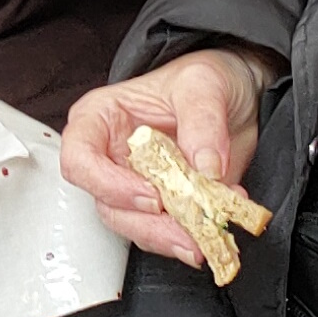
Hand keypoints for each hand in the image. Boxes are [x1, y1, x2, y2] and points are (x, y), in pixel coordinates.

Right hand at [61, 48, 272, 270]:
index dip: (107, 184)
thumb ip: (203, 121)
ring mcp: (135, 184)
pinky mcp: (163, 206)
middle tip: (188, 229)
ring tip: (207, 233)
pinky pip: (167, 232)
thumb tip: (205, 166)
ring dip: (172, 237)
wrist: (237, 96)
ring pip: (135, 226)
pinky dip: (193, 235)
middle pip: (108, 204)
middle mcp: (111, 157)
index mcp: (100, 119)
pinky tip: (218, 224)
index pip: (80, 159)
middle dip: (148, 224)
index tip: (150, 196)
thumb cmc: (203, 79)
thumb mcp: (203, 82)